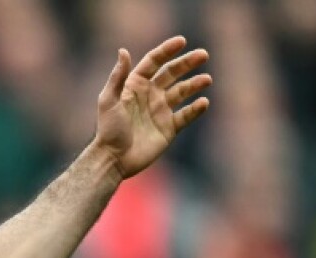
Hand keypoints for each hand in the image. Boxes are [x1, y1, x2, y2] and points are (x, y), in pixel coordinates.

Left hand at [93, 35, 211, 179]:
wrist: (114, 159)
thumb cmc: (108, 129)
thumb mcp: (108, 101)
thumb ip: (117, 77)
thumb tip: (123, 50)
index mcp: (135, 85)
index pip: (154, 62)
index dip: (167, 50)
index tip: (182, 41)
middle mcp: (150, 95)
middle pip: (172, 73)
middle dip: (187, 63)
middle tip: (203, 55)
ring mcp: (161, 111)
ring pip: (183, 92)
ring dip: (195, 84)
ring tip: (206, 79)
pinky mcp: (169, 128)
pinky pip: (186, 115)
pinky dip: (196, 109)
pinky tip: (203, 102)